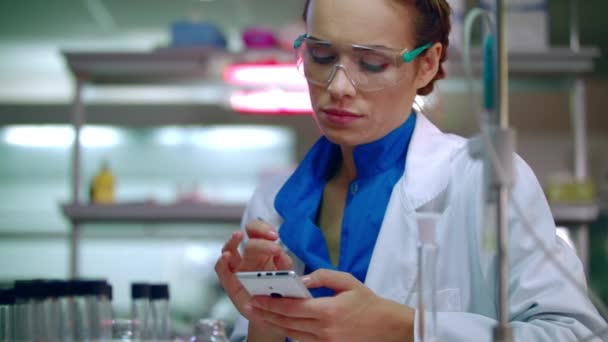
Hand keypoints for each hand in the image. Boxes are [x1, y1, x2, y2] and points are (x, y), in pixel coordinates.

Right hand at [214, 219, 293, 340]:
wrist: (274, 315)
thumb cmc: (280, 293)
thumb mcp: (288, 277)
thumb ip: (284, 265)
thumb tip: (280, 255)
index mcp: (264, 251)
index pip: (259, 231)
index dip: (264, 228)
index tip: (275, 236)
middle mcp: (249, 257)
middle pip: (248, 240)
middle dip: (259, 240)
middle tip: (271, 244)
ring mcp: (238, 269)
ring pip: (230, 249)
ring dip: (232, 242)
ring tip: (237, 236)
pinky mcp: (230, 283)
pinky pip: (222, 271)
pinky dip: (222, 263)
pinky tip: (226, 257)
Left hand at [248, 269, 415, 341]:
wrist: (389, 328)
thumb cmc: (369, 303)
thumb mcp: (348, 281)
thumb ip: (323, 276)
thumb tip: (301, 280)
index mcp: (328, 311)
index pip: (291, 308)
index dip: (270, 304)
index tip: (255, 298)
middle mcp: (324, 330)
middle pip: (287, 323)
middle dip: (266, 314)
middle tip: (250, 307)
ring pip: (292, 334)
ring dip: (275, 324)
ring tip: (260, 314)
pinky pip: (303, 341)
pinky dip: (290, 332)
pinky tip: (282, 324)